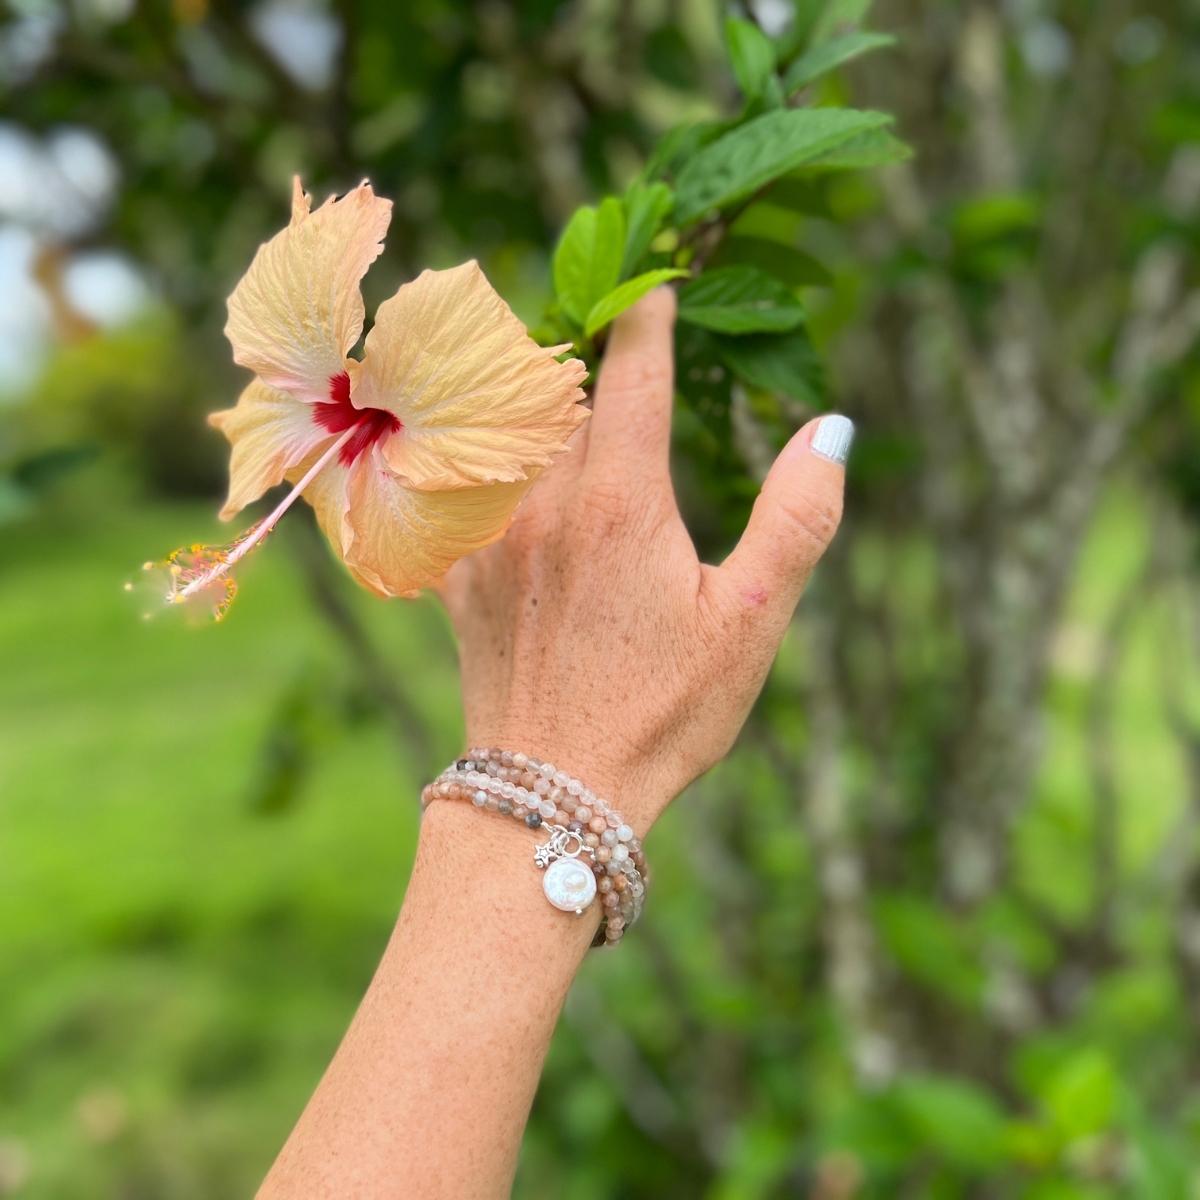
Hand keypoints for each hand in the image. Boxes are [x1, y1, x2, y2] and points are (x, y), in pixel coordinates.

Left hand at [441, 288, 851, 833]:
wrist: (555, 792)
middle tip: (601, 308)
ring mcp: (488, 534)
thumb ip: (796, 516)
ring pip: (502, 424)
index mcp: (621, 500)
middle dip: (581, 338)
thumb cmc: (664, 711)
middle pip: (556, 383)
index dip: (649, 316)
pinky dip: (476, 448)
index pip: (634, 372)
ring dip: (528, 385)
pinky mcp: (456, 572)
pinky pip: (456, 482)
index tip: (660, 282)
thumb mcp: (752, 621)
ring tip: (547, 356)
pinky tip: (482, 444)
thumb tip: (830, 428)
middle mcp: (542, 500)